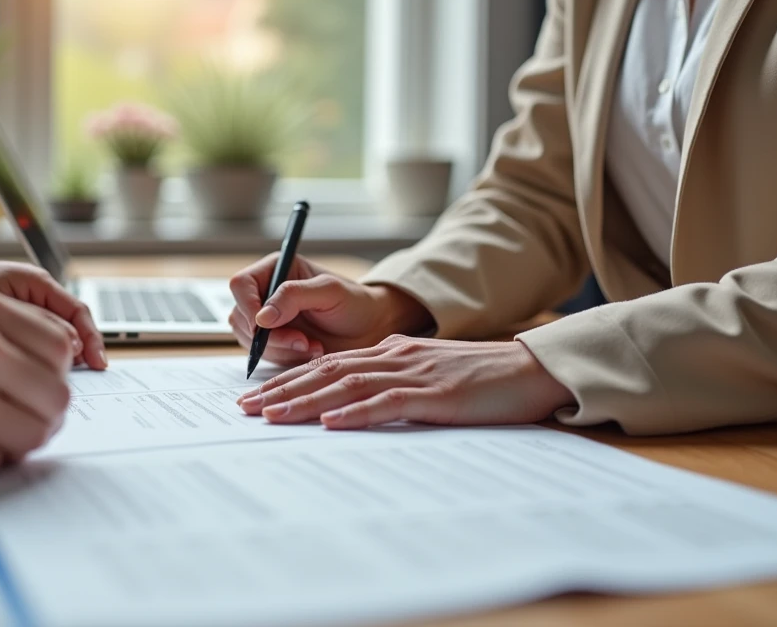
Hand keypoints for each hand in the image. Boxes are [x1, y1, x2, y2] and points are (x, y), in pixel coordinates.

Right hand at [228, 253, 434, 364]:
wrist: (370, 329)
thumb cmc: (355, 303)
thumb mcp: (329, 291)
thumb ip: (293, 296)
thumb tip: (262, 316)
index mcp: (275, 269)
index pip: (241, 285)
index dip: (248, 307)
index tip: (265, 326)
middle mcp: (266, 293)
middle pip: (240, 316)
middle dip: (269, 335)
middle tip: (302, 341)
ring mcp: (267, 320)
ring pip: (248, 339)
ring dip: (279, 349)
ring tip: (312, 346)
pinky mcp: (273, 343)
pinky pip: (263, 355)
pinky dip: (285, 358)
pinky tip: (310, 352)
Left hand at [236, 335, 575, 427]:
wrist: (531, 369)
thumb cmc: (483, 380)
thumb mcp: (430, 377)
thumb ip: (396, 383)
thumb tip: (358, 401)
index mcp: (392, 353)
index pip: (328, 365)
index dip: (289, 380)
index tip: (257, 397)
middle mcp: (395, 357)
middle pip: (327, 371)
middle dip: (283, 389)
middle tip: (245, 408)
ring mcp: (414, 374)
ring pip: (347, 385)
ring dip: (306, 401)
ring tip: (272, 416)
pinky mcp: (435, 394)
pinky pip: (388, 403)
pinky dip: (356, 413)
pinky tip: (330, 423)